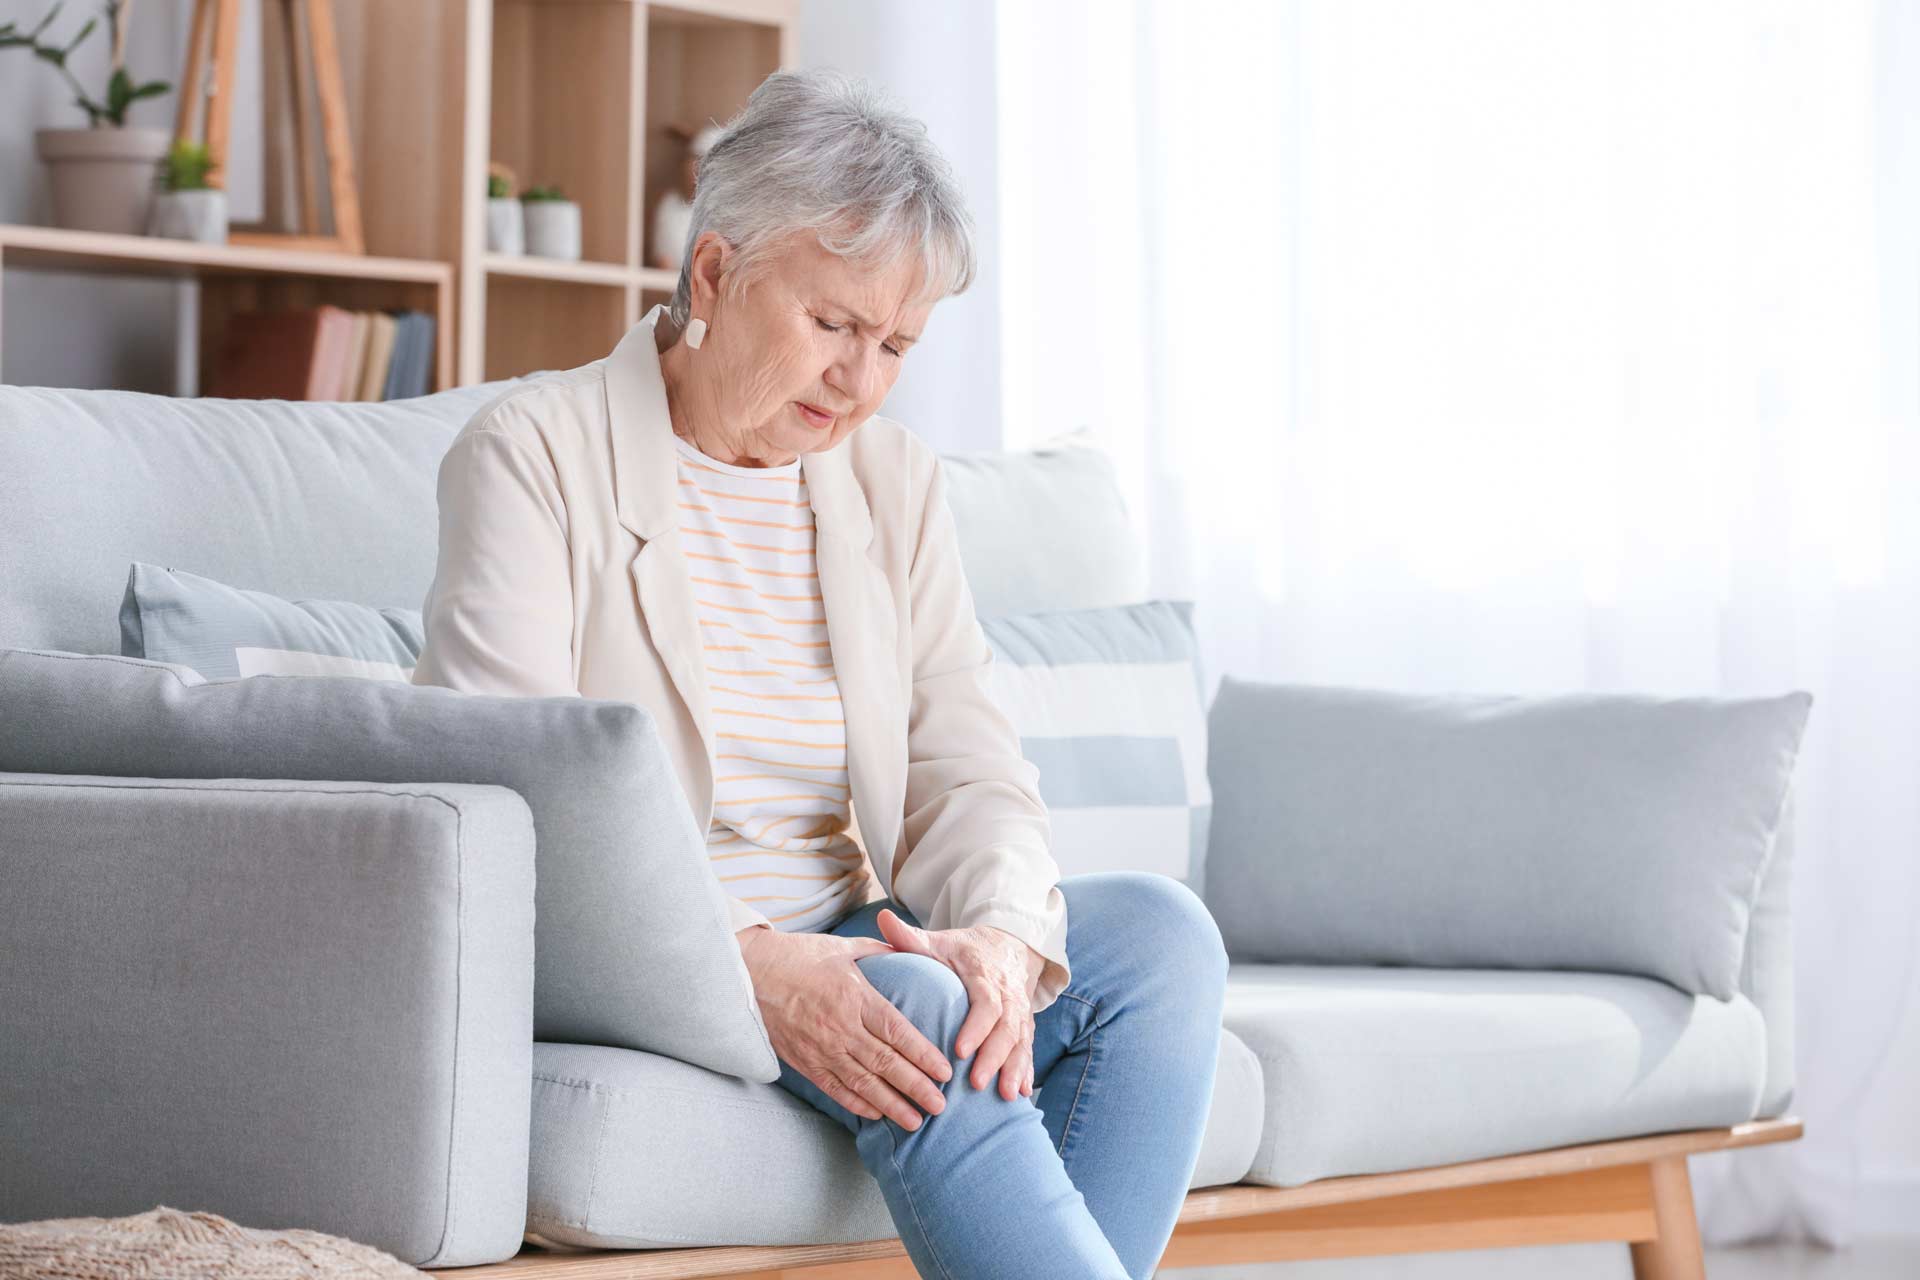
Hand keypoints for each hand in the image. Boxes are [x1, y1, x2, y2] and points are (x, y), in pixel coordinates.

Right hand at [736, 925, 953, 1129]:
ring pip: (864, 1083)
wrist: (748, 973)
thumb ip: (879, 952)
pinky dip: (858, 1104)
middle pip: (886, 1064)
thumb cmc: (798, 956)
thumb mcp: (843, 947)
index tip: (945, 1071)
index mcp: (855, 997)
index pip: (898, 1032)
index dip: (924, 1054)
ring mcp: (821, 1048)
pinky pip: (835, 1089)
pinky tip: (878, 1114)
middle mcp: (841, 1027)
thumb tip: (908, 952)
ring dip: (893, 1105)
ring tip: (916, 1121)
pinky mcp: (804, 1062)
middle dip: (917, 1088)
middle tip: (941, 1105)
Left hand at [876, 910, 1045, 1101]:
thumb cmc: (964, 951)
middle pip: (1007, 1027)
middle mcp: (1008, 994)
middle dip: (994, 1057)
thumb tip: (882, 917)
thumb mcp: (939, 942)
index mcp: (984, 975)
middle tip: (975, 1083)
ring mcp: (1020, 1010)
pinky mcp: (1025, 1024)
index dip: (976, 1027)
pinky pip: (1029, 1047)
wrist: (1008, 945)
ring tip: (1006, 1096)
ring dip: (1015, 1068)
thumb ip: (910, 937)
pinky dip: (1028, 1070)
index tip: (960, 1050)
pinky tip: (1023, 1094)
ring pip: (1022, 1040)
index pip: (985, 1002)